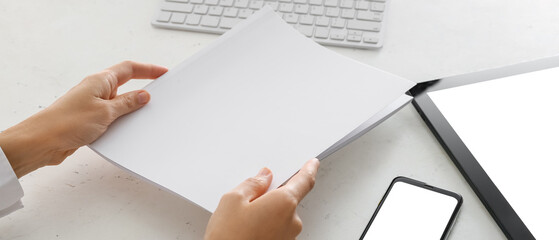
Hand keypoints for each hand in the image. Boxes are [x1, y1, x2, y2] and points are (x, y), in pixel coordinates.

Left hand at [0, 61, 167, 177]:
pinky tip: (126, 128)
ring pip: (120, 102)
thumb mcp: (105, 112)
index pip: (130, 69)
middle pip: (126, 83)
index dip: (149, 69)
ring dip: (132, 108)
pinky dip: (122, 119)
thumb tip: (143, 95)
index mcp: (100, 81)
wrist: (43, 141)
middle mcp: (96, 90)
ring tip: (144, 114)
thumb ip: (127, 103)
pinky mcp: (89, 119)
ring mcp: (92, 104)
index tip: (164, 72)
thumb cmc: (66, 122)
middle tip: (160, 91)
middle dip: (143, 87)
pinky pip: (112, 115)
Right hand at [204, 158, 319, 239]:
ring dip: (266, 215)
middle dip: (271, 197)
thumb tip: (264, 178)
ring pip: (280, 217)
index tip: (312, 164)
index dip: (309, 169)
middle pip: (287, 200)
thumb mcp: (232, 201)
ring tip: (242, 223)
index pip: (304, 181)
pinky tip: (246, 232)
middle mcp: (292, 222)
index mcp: (284, 203)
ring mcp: (288, 238)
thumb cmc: (228, 238)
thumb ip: (253, 184)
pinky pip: (276, 230)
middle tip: (248, 202)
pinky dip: (264, 228)